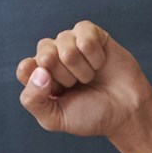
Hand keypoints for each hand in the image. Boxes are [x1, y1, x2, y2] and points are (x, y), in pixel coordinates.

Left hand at [16, 22, 151, 142]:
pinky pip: (84, 35)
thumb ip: (33, 100)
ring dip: (82, 69)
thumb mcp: (55, 118)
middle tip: (78, 86)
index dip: (42, 81)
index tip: (58, 93)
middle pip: (45, 54)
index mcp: (38, 76)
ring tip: (91, 77)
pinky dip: (94, 55)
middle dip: (65, 77)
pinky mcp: (90, 33)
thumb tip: (38, 71)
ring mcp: (70, 42)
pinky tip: (100, 63)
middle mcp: (52, 56)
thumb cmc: (90, 116)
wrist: (126, 111)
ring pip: (65, 46)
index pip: (25, 68)